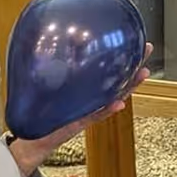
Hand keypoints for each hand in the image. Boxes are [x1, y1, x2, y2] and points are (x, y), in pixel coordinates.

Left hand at [7, 42, 153, 175]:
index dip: (116, 53)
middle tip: (146, 50)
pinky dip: (107, 110)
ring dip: (129, 86)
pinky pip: (96, 115)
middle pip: (115, 79)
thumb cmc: (38, 111)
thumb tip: (48, 39)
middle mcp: (88, 97)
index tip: (130, 38)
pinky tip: (119, 103)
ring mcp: (87, 109)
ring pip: (113, 96)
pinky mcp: (79, 122)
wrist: (31, 138)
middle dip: (132, 65)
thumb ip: (49, 65)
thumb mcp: (44, 83)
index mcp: (82, 86)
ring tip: (142, 74)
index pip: (103, 67)